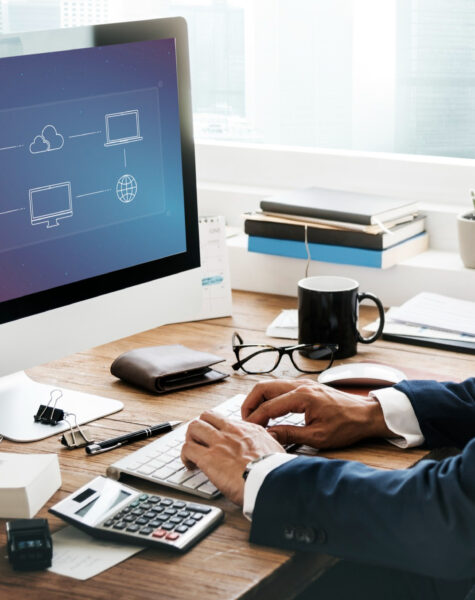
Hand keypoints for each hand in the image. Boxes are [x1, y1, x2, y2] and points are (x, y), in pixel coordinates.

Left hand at [181, 411, 284, 505]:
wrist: (271, 482)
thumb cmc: (275, 471)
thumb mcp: (276, 449)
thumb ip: (268, 442)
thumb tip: (269, 443)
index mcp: (248, 429)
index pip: (225, 420)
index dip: (217, 428)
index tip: (216, 438)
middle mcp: (232, 431)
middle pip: (206, 417)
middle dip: (200, 428)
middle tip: (200, 442)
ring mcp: (219, 443)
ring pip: (194, 427)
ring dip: (190, 439)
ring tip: (192, 453)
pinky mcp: (208, 458)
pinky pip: (187, 449)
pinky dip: (185, 456)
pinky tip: (190, 465)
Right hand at [242, 379, 392, 448]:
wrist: (366, 415)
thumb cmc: (347, 426)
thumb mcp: (318, 437)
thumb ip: (290, 435)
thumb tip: (269, 435)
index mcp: (302, 396)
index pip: (268, 406)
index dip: (255, 419)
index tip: (248, 430)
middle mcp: (300, 385)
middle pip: (263, 388)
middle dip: (250, 404)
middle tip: (246, 421)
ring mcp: (303, 384)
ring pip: (270, 385)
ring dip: (259, 400)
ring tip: (255, 418)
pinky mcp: (305, 387)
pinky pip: (280, 388)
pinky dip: (269, 398)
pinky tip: (269, 412)